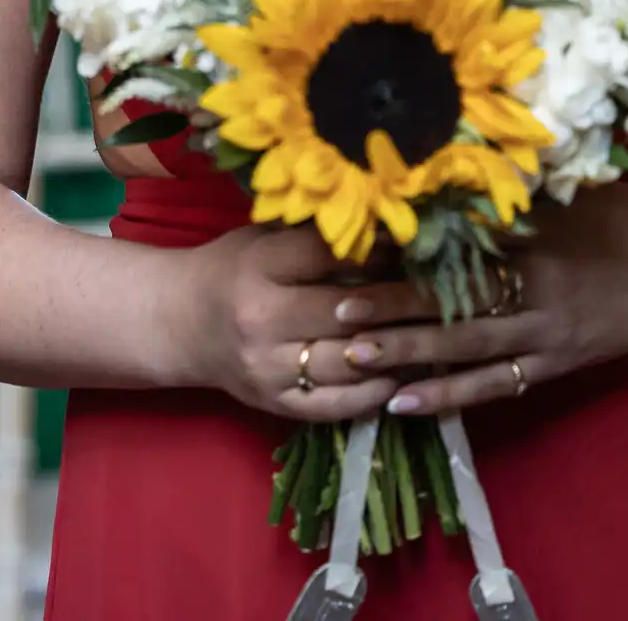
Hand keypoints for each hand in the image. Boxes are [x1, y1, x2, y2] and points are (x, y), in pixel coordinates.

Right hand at [182, 222, 420, 422]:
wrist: (180, 322)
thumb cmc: (234, 267)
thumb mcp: (267, 237)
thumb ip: (317, 235)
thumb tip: (389, 223)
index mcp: (261, 265)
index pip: (330, 255)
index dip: (379, 248)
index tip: (417, 243)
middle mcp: (263, 318)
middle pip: (348, 311)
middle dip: (402, 301)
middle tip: (447, 293)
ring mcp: (268, 367)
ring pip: (348, 362)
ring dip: (397, 350)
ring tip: (436, 337)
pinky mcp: (273, 403)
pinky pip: (333, 405)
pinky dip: (372, 394)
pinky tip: (400, 377)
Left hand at [329, 183, 627, 417]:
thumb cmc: (619, 213)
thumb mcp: (566, 188)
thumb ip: (509, 188)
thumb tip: (441, 172)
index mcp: (535, 238)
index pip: (458, 247)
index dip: (406, 252)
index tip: (356, 250)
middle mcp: (536, 291)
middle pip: (452, 305)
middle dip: (391, 311)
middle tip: (333, 313)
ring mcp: (544, 337)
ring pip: (464, 352)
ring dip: (407, 355)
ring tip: (351, 359)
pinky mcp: (553, 367)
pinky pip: (493, 388)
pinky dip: (446, 398)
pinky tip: (403, 404)